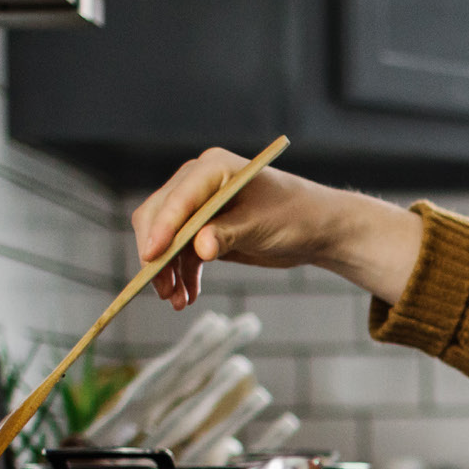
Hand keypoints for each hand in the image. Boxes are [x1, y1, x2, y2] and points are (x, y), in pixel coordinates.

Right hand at [131, 147, 424, 309]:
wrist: (316, 229)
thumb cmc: (294, 216)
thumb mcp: (261, 226)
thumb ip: (228, 235)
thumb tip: (199, 248)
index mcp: (212, 168)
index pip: (178, 198)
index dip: (162, 227)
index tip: (151, 256)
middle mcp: (199, 183)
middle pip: (161, 217)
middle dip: (159, 254)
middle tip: (161, 288)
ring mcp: (200, 207)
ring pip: (168, 239)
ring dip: (169, 270)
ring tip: (176, 300)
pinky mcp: (205, 229)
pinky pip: (183, 253)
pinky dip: (183, 274)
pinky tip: (188, 296)